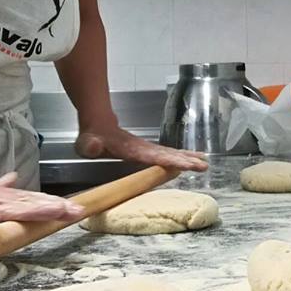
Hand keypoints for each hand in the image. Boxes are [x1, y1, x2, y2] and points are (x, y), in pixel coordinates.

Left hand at [75, 126, 207, 171]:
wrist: (96, 125)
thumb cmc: (91, 138)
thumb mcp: (86, 143)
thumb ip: (91, 145)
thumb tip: (94, 146)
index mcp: (132, 149)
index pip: (154, 156)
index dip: (170, 161)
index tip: (186, 164)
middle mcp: (143, 148)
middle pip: (167, 154)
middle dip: (185, 160)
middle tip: (203, 166)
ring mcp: (146, 149)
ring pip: (170, 153)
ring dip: (187, 158)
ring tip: (204, 163)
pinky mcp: (147, 151)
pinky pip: (167, 154)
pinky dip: (180, 157)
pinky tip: (190, 160)